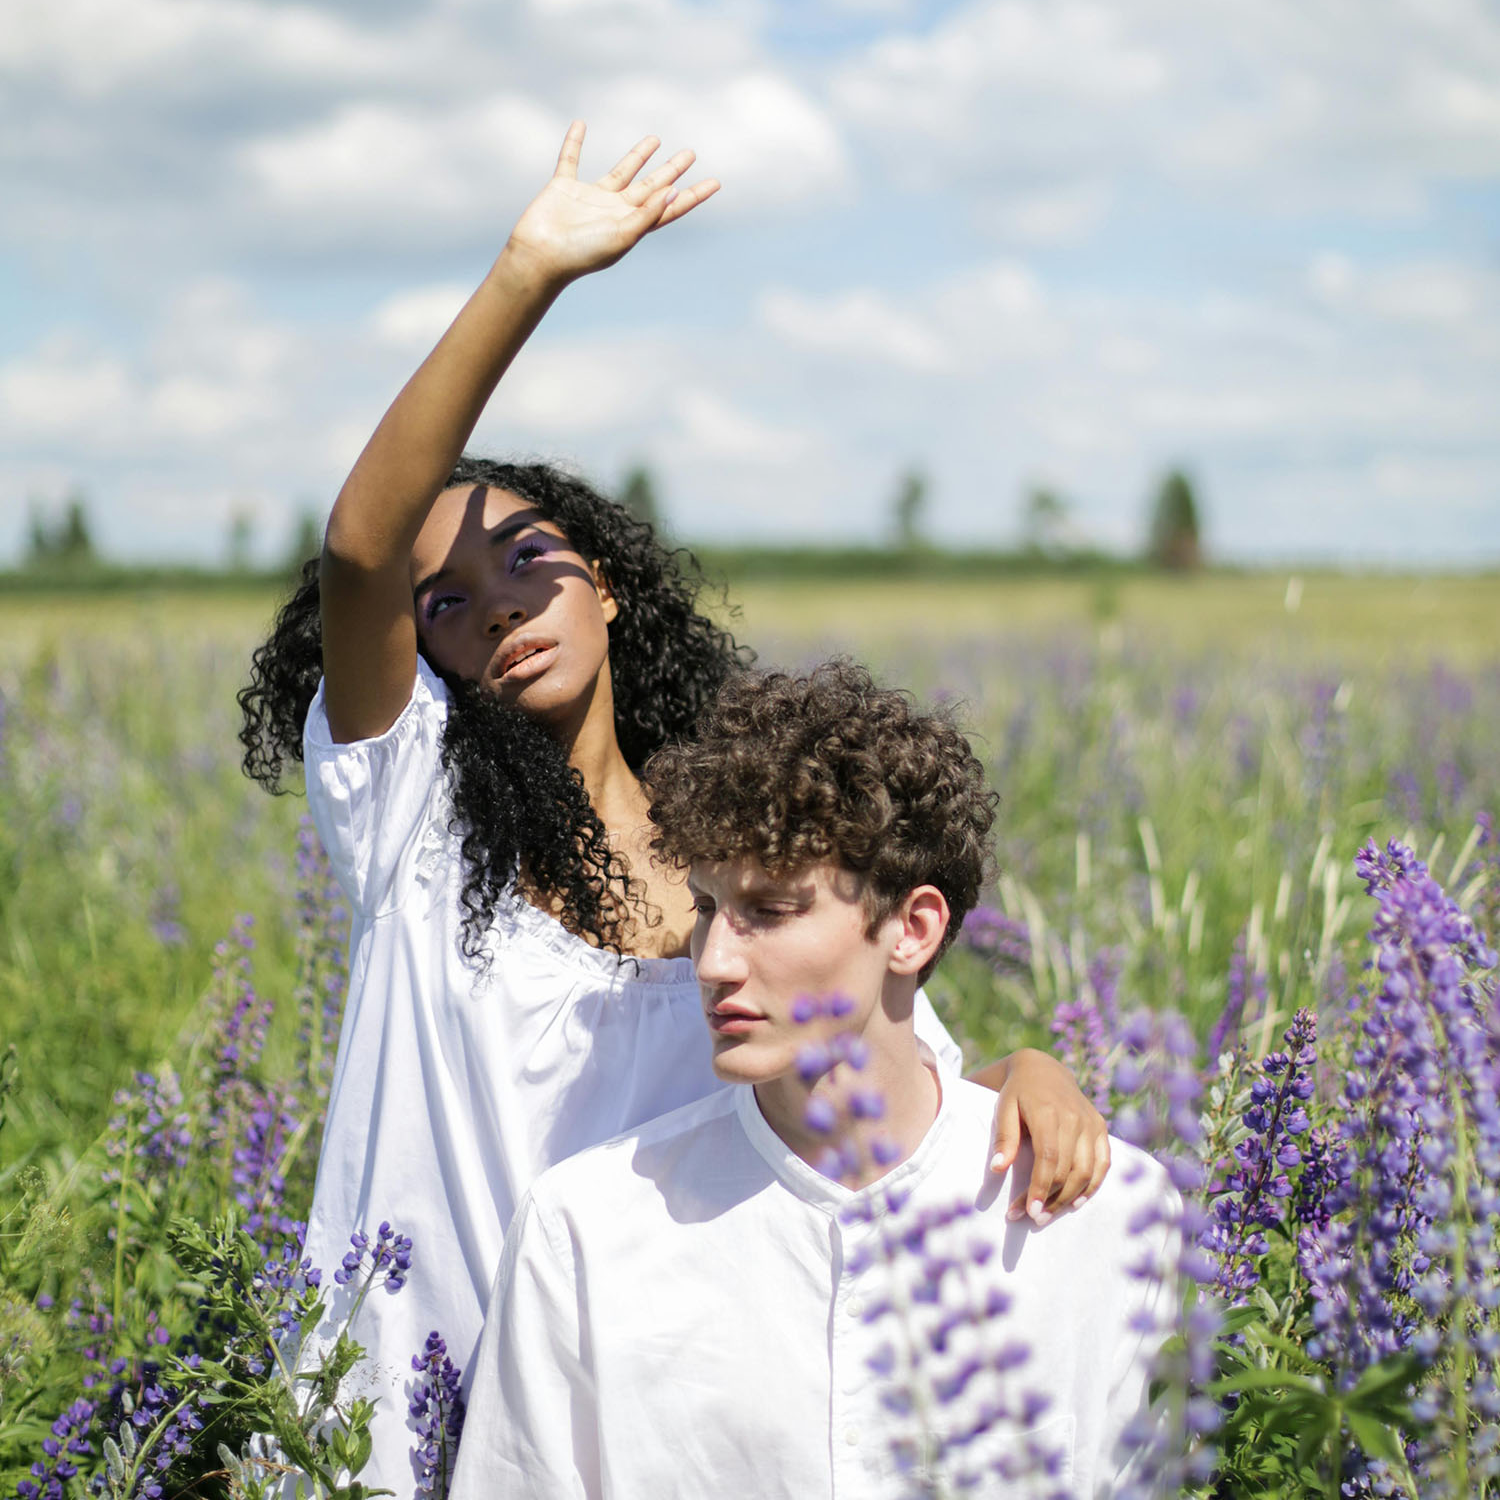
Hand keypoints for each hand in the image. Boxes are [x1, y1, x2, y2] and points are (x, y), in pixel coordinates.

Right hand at [503, 121, 719, 288]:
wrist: (540, 257)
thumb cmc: (582, 253)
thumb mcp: (622, 236)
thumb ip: (647, 214)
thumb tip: (672, 190)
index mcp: (632, 225)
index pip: (669, 207)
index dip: (692, 195)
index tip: (716, 183)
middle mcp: (616, 210)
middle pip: (651, 186)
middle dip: (671, 170)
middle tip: (691, 153)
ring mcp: (591, 198)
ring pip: (621, 171)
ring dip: (638, 155)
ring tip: (656, 138)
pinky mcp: (564, 187)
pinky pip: (570, 159)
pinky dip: (574, 142)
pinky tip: (582, 124)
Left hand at [974, 1049, 1109, 1225]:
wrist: (1043, 1069)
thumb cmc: (1018, 1092)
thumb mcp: (1004, 1108)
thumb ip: (1004, 1137)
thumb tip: (997, 1167)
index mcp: (1048, 1112)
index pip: (1049, 1157)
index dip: (1041, 1187)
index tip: (1029, 1211)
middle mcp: (1075, 1118)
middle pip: (1068, 1169)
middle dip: (1051, 1198)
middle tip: (1032, 1218)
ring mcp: (1091, 1123)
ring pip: (1086, 1170)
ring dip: (1069, 1198)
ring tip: (1048, 1215)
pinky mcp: (1100, 1127)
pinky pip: (1103, 1162)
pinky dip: (1093, 1185)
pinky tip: (1076, 1202)